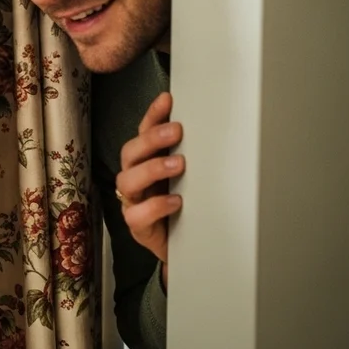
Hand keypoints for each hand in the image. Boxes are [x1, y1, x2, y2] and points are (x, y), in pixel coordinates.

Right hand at [116, 92, 183, 285]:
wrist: (187, 250)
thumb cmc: (188, 209)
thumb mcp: (192, 179)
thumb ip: (194, 157)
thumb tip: (220, 128)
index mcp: (147, 162)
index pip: (143, 132)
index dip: (152, 115)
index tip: (168, 99)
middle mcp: (135, 178)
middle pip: (129, 152)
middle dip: (151, 139)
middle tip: (177, 131)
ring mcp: (133, 202)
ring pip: (127, 180)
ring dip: (152, 169)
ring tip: (179, 165)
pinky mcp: (138, 227)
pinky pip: (137, 215)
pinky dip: (155, 206)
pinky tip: (176, 202)